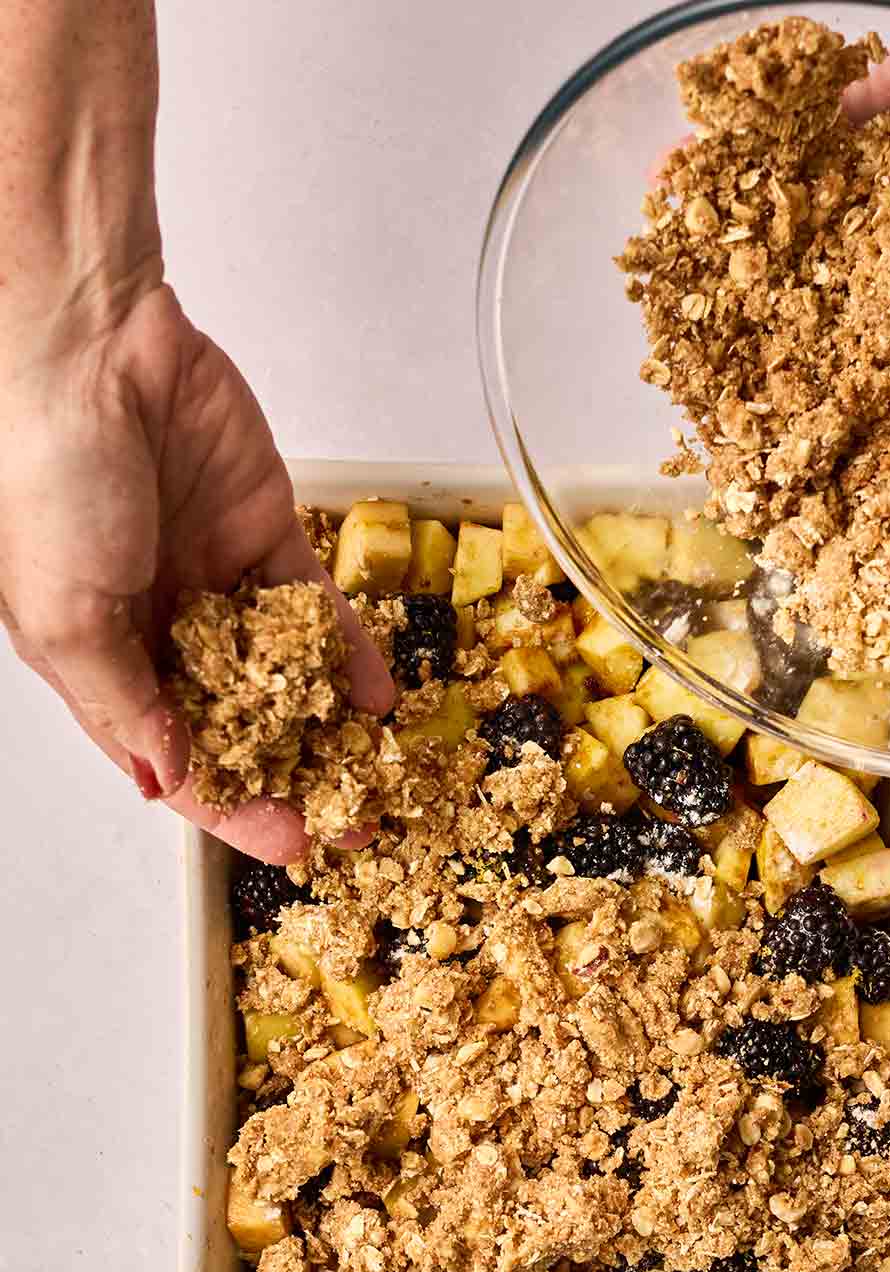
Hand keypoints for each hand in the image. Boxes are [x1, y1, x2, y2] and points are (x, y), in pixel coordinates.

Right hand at [0, 284, 393, 862]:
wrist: (96, 345)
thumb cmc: (48, 472)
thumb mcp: (65, 614)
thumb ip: (123, 703)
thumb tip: (173, 776)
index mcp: (96, 659)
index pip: (171, 758)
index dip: (229, 808)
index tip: (290, 846)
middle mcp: (156, 629)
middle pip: (237, 726)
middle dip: (292, 778)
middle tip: (351, 823)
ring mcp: (213, 583)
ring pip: (283, 673)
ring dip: (328, 723)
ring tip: (379, 769)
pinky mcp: (262, 534)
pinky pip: (313, 606)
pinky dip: (347, 649)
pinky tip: (379, 694)